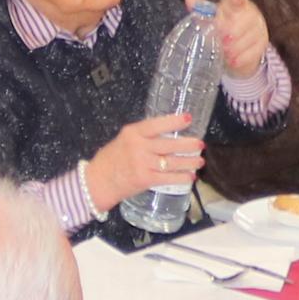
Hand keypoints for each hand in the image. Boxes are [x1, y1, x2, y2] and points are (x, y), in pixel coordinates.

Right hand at [84, 112, 202, 207]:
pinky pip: (168, 178)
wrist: (98, 181)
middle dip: (188, 145)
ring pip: (172, 162)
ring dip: (189, 162)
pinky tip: (190, 177)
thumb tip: (169, 134)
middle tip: (200, 144)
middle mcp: (138, 147)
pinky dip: (181, 178)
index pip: (156, 124)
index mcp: (133, 133)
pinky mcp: (145, 180)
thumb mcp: (124, 140)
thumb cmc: (112, 158)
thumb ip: (144, 137)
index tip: (189, 118)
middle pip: (169, 144)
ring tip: (200, 161)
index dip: (174, 121)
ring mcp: (142, 164)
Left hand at [205, 0, 268, 77]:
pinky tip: (232, 60)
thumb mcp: (208, 20)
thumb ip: (199, 8)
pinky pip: (252, 51)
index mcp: (235, 2)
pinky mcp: (262, 43)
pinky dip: (240, 58)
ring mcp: (259, 27)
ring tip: (223, 52)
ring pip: (248, 37)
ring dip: (234, 47)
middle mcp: (250, 11)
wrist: (233, 53)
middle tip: (220, 39)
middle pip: (242, 19)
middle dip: (229, 31)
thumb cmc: (220, 31)